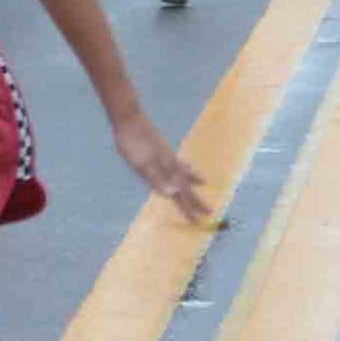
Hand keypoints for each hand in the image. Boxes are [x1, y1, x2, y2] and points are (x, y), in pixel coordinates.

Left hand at [115, 107, 215, 223]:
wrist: (129, 118)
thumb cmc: (131, 142)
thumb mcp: (140, 163)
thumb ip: (156, 178)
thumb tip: (172, 194)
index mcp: (165, 170)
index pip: (180, 195)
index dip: (188, 209)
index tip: (197, 222)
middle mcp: (170, 163)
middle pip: (186, 186)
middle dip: (196, 200)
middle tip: (210, 212)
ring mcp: (167, 155)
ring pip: (184, 172)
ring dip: (193, 181)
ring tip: (204, 183)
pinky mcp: (162, 148)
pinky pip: (178, 162)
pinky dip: (184, 167)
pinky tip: (185, 166)